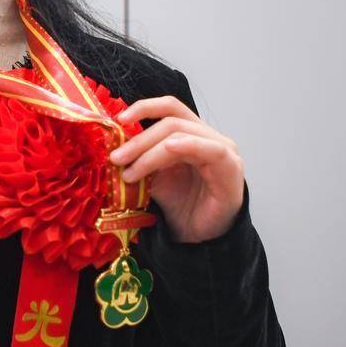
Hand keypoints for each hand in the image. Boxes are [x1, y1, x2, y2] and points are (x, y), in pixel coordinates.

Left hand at [109, 96, 245, 242]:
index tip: (119, 120)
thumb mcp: (154, 177)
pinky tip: (169, 148)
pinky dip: (188, 145)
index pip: (170, 108)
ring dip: (150, 152)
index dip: (145, 108)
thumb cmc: (181, 206)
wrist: (198, 238)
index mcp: (191, 134)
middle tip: (116, 158)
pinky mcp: (231, 167)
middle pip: (171, 122)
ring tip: (130, 172)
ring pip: (182, 135)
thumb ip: (140, 159)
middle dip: (139, 140)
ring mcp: (222, 150)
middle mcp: (208, 137)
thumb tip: (114, 148)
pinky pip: (210, 149)